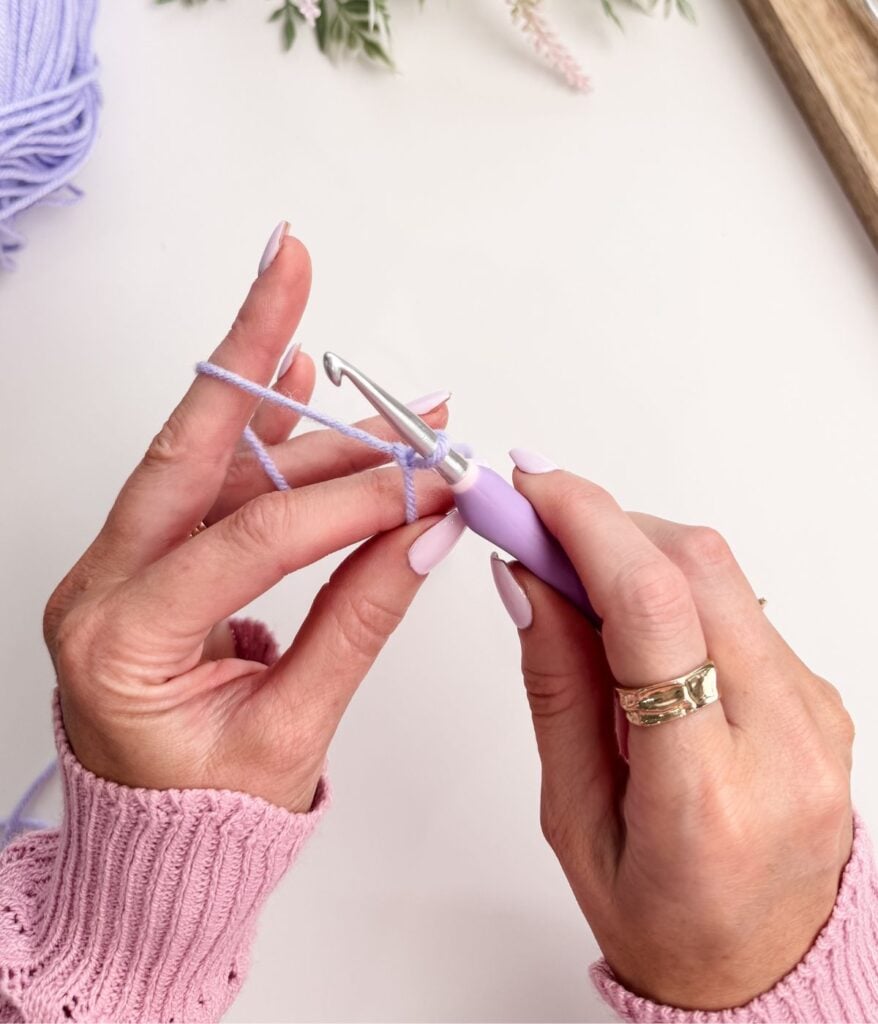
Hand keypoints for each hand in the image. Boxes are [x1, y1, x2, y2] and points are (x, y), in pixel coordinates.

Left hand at [43, 230, 453, 812]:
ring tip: (362, 374)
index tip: (426, 481)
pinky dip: (253, 428)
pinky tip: (287, 372)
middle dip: (244, 349)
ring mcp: (123, 566)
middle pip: (186, 448)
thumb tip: (425, 537)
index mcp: (120, 642)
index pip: (251, 542)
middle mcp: (105, 586)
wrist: (155, 847)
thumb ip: (358, 623)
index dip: (349, 503)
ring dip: (284, 407)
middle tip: (291, 268)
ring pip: (207, 459)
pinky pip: (205, 481)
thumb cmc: (206, 816)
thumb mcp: (291, 733)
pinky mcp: (154, 560)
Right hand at [491, 456, 853, 1009]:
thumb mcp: (574, 815)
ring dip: (633, 548)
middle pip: (695, 568)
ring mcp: (815, 713)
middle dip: (602, 522)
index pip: (650, 614)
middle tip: (532, 523)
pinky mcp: (820, 693)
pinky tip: (628, 616)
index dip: (584, 525)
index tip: (528, 488)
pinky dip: (671, 584)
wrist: (764, 965)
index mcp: (706, 796)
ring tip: (572, 576)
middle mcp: (783, 743)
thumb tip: (527, 578)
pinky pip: (739, 603)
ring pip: (720, 572)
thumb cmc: (664, 915)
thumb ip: (555, 684)